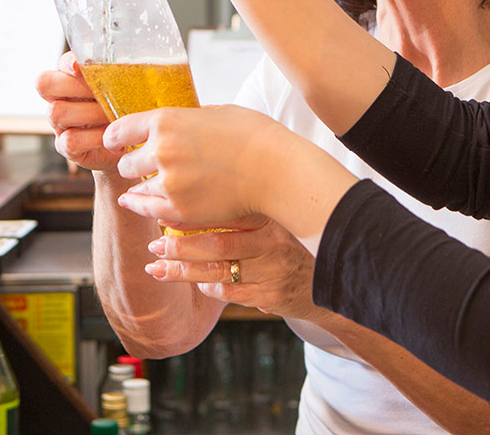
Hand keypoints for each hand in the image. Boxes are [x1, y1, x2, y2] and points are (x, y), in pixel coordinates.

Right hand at [36, 51, 120, 171]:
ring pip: (56, 112)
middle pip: (46, 84)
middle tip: (102, 93)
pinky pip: (70, 141)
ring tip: (112, 115)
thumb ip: (121, 71)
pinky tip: (112, 138)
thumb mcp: (128, 85)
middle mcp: (60, 99)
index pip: (60, 63)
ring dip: (88, 112)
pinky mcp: (67, 148)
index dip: (67, 64)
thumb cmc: (130, 107)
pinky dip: (93, 138)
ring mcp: (61, 124)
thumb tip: (127, 58)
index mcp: (72, 78)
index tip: (80, 66)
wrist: (136, 142)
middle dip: (74, 86)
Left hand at [110, 105, 292, 223]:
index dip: (114, 137)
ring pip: (136, 189)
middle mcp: (160, 151)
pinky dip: (146, 206)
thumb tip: (180, 122)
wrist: (276, 170)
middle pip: (126, 163)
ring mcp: (168, 183)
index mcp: (167, 120)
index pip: (120, 130)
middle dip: (132, 164)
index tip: (114, 142)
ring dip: (140, 187)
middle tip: (139, 165)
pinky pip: (150, 210)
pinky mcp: (180, 209)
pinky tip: (142, 203)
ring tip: (143, 187)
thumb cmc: (255, 137)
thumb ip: (189, 118)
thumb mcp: (216, 113)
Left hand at [144, 215, 330, 320]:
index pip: (224, 212)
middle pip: (217, 244)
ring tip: (157, 268)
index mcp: (273, 215)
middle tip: (154, 245)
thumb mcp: (280, 215)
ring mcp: (273, 271)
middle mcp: (274, 242)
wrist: (335, 274)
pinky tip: (193, 281)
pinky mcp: (271, 295)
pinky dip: (209, 286)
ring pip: (219, 271)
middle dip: (180, 246)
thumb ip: (249, 205)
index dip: (190, 214)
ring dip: (183, 271)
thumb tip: (195, 192)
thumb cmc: (295, 239)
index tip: (163, 213)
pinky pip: (231, 292)